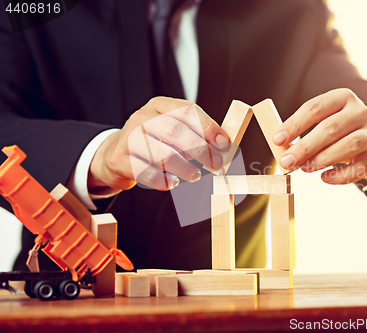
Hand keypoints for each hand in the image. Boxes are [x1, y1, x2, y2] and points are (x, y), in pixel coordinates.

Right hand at [88, 97, 228, 190]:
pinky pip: (147, 173)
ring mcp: (128, 138)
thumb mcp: (172, 131)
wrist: (115, 155)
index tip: (224, 144)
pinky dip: (164, 181)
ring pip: (162, 154)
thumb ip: (196, 134)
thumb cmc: (153, 143)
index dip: (209, 127)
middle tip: (215, 164)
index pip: (187, 110)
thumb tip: (224, 146)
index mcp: (159, 106)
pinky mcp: (119, 160)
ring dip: (185, 168)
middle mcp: (141, 117)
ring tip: (195, 175)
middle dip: (200, 150)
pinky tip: (172, 182)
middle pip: (176, 131)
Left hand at [274, 89, 366, 183]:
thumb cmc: (341, 131)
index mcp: (343, 98)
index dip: (294, 124)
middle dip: (304, 147)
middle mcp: (360, 112)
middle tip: (286, 162)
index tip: (277, 140)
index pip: (315, 108)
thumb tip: (282, 148)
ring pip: (348, 145)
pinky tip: (324, 178)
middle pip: (330, 128)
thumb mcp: (325, 121)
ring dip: (322, 159)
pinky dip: (340, 175)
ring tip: (305, 168)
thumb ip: (304, 131)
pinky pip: (360, 167)